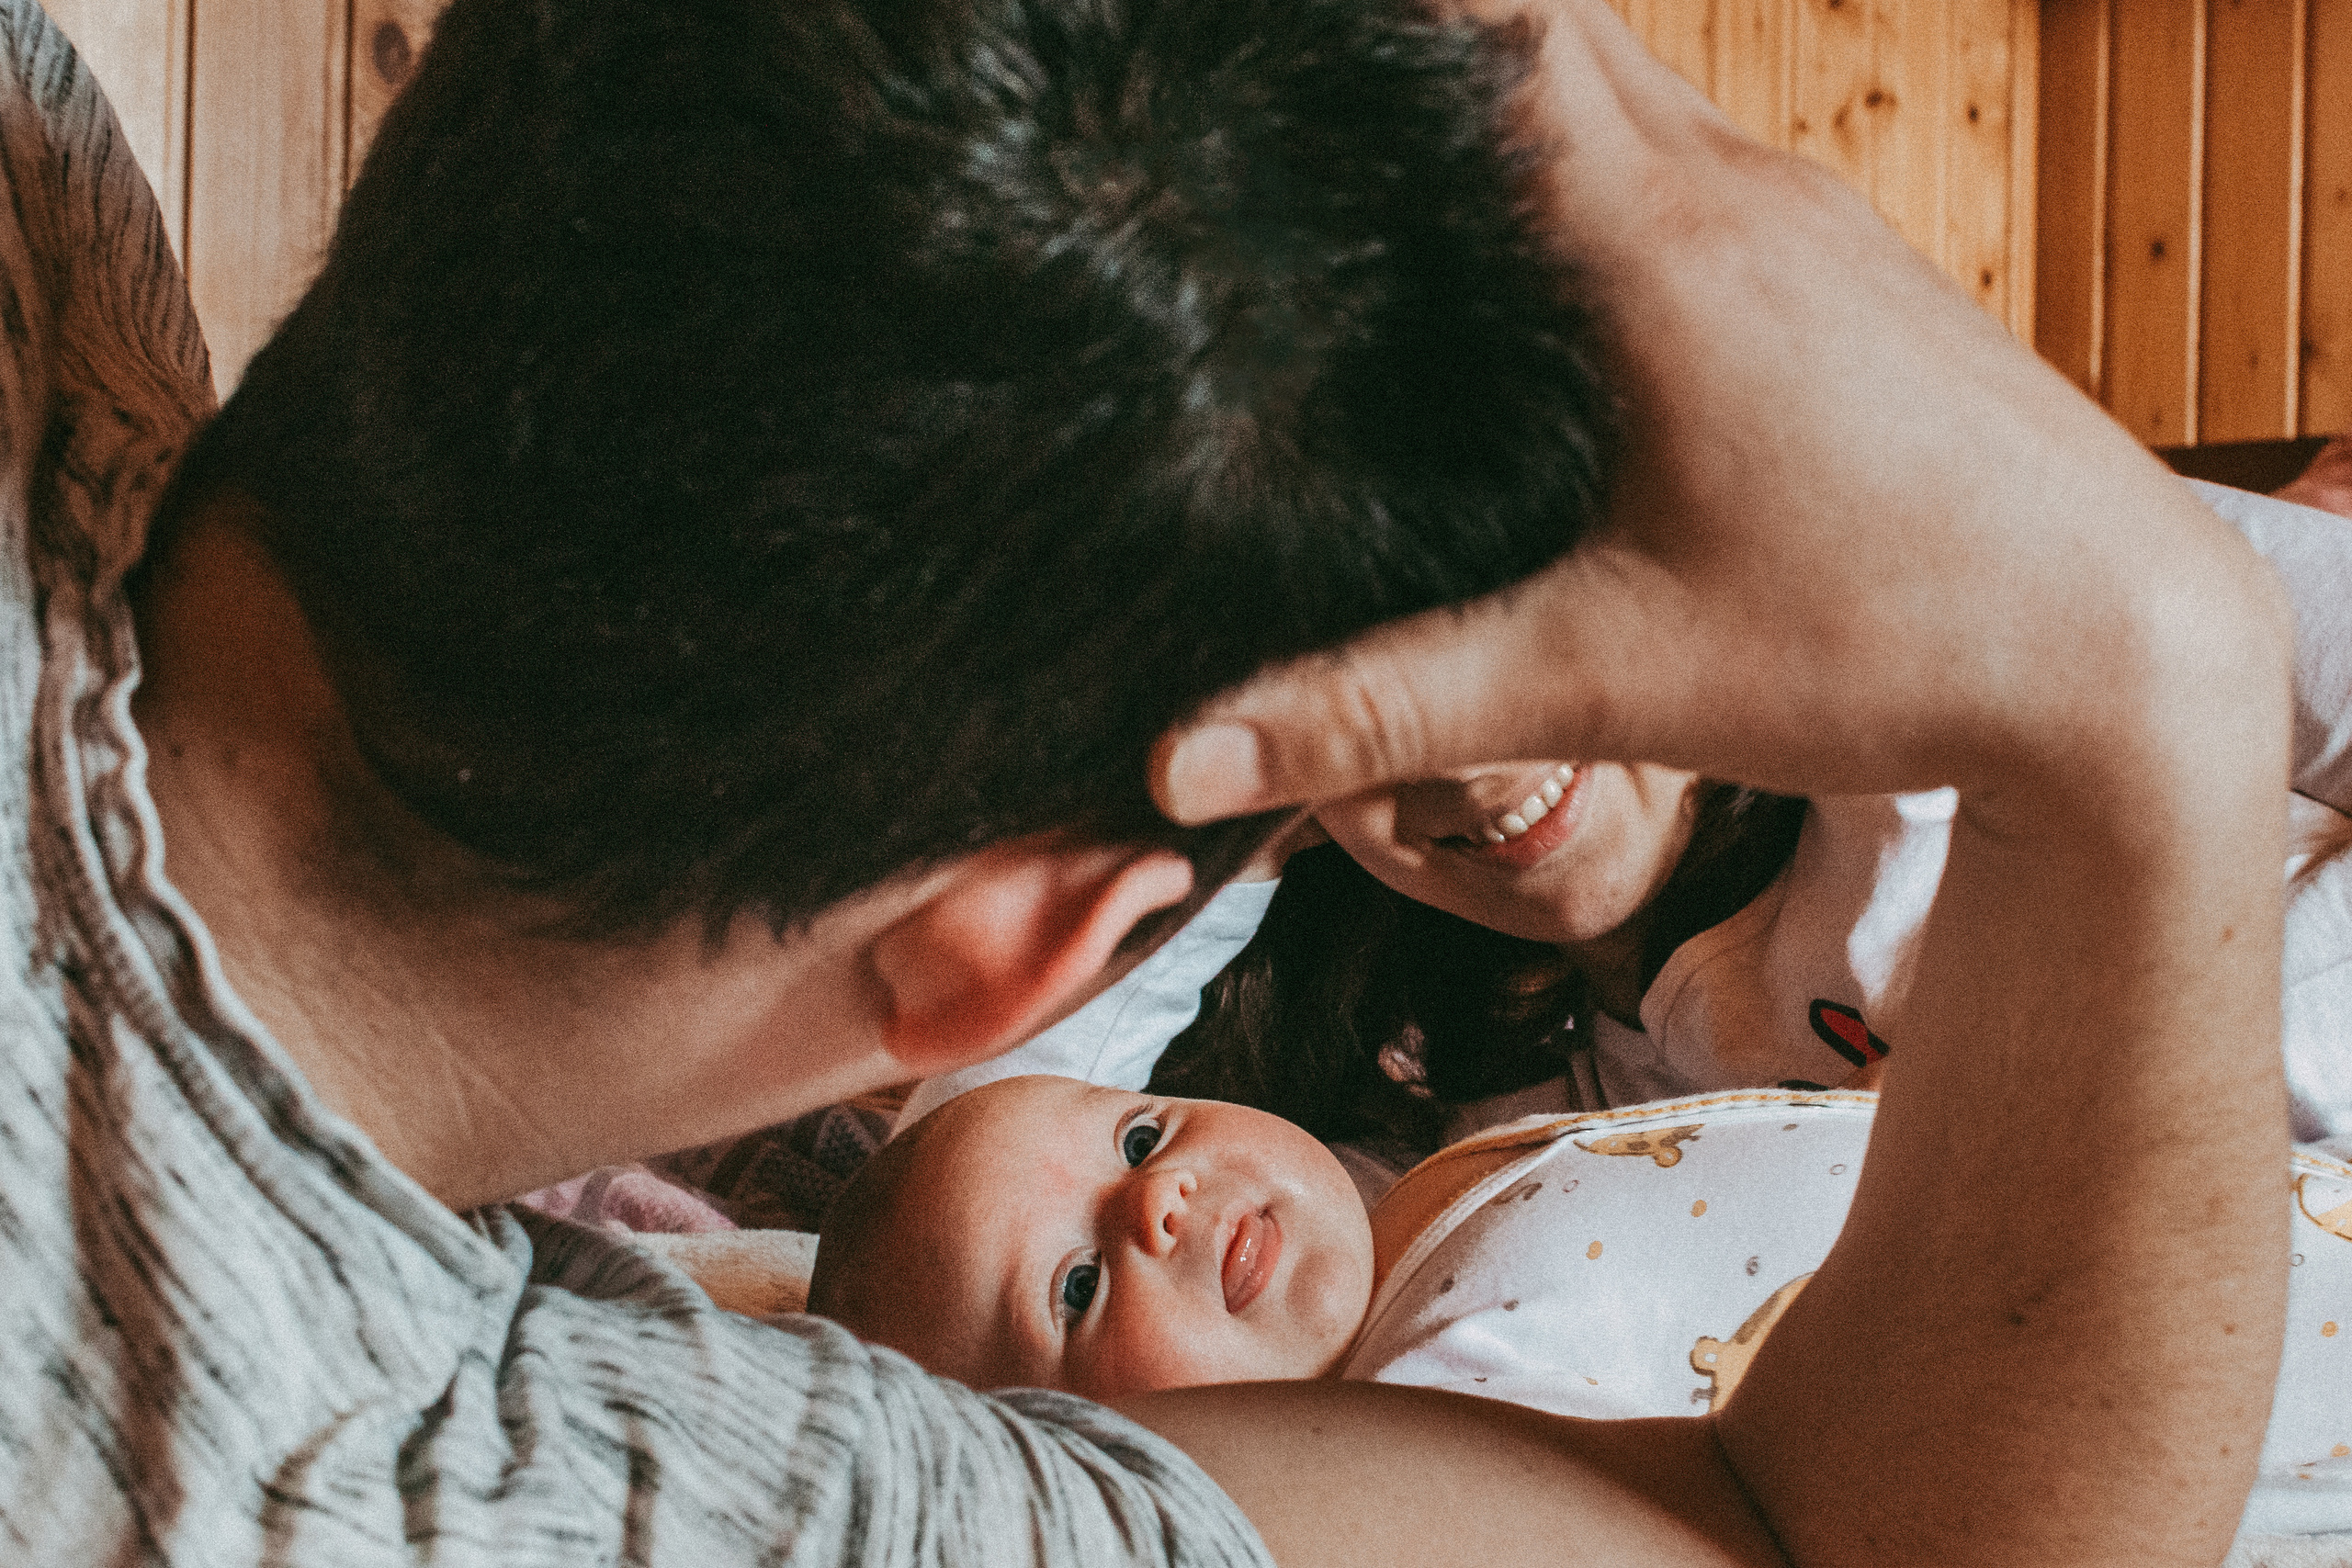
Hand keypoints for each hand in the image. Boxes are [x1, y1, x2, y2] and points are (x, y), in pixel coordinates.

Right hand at [1152, 0, 2272, 825]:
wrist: (2129, 653)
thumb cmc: (1888, 647)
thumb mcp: (1605, 680)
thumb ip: (1380, 705)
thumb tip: (1182, 760)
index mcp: (1659, 249)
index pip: (1483, 44)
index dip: (1359, 39)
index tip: (1247, 64)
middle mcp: (1735, 191)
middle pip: (1539, 29)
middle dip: (1409, 48)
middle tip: (1282, 108)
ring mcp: (1804, 213)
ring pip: (1619, 80)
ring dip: (1499, 94)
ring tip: (1375, 159)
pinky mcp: (1842, 261)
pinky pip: (1684, 146)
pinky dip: (1585, 152)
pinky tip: (1537, 252)